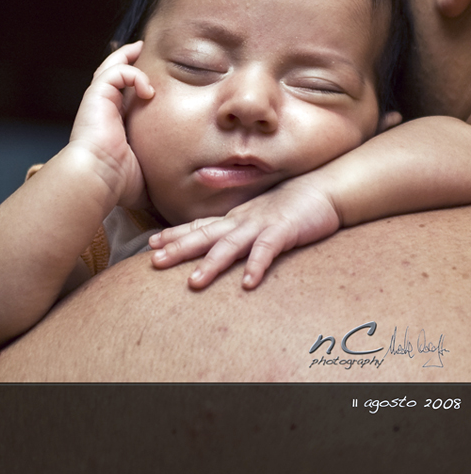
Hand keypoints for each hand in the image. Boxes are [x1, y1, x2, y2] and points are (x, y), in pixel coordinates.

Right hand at [69, 41, 153, 206]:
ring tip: (140, 49)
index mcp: (112, 126)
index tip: (149, 83)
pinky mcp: (96, 96)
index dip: (132, 86)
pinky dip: (133, 74)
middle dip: (126, 61)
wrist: (97, 178)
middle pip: (112, 77)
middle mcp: (103, 111)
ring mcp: (98, 102)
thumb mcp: (146, 173)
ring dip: (126, 58)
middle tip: (140, 50)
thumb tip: (178, 185)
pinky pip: (115, 72)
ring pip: (110, 68)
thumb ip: (158, 170)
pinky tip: (148, 90)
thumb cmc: (118, 183)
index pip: (121, 98)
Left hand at [150, 176, 341, 288]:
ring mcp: (262, 225)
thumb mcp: (257, 216)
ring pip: (231, 245)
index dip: (175, 234)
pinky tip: (247, 283)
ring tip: (194, 282)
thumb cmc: (290, 206)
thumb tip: (217, 237)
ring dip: (211, 263)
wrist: (323, 190)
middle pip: (206, 235)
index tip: (150, 244)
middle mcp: (242, 221)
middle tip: (155, 262)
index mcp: (235, 219)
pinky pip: (267, 250)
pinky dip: (256, 265)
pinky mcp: (284, 231)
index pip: (200, 226)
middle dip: (179, 248)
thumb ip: (237, 227)